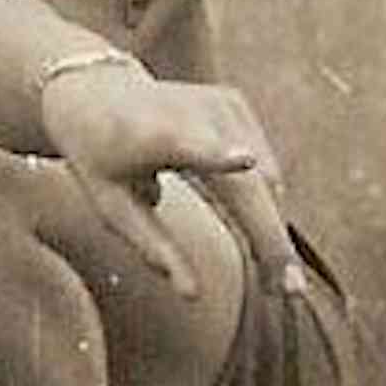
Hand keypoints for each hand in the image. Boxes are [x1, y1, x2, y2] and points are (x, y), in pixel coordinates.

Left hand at [39, 64, 294, 288]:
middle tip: (291, 293)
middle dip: (271, 238)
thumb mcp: (110, 207)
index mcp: (153, 136)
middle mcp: (192, 113)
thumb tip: (193, 295)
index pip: (187, 147)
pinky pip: (263, 168)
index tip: (246, 160)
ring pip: (264, 182)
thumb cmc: (99, 159)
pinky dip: (263, 203)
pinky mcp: (235, 103)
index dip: (218, 156)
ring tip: (276, 282)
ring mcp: (220, 104)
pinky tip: (255, 227)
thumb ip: (151, 247)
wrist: (93, 89)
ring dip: (271, 230)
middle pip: (245, 183)